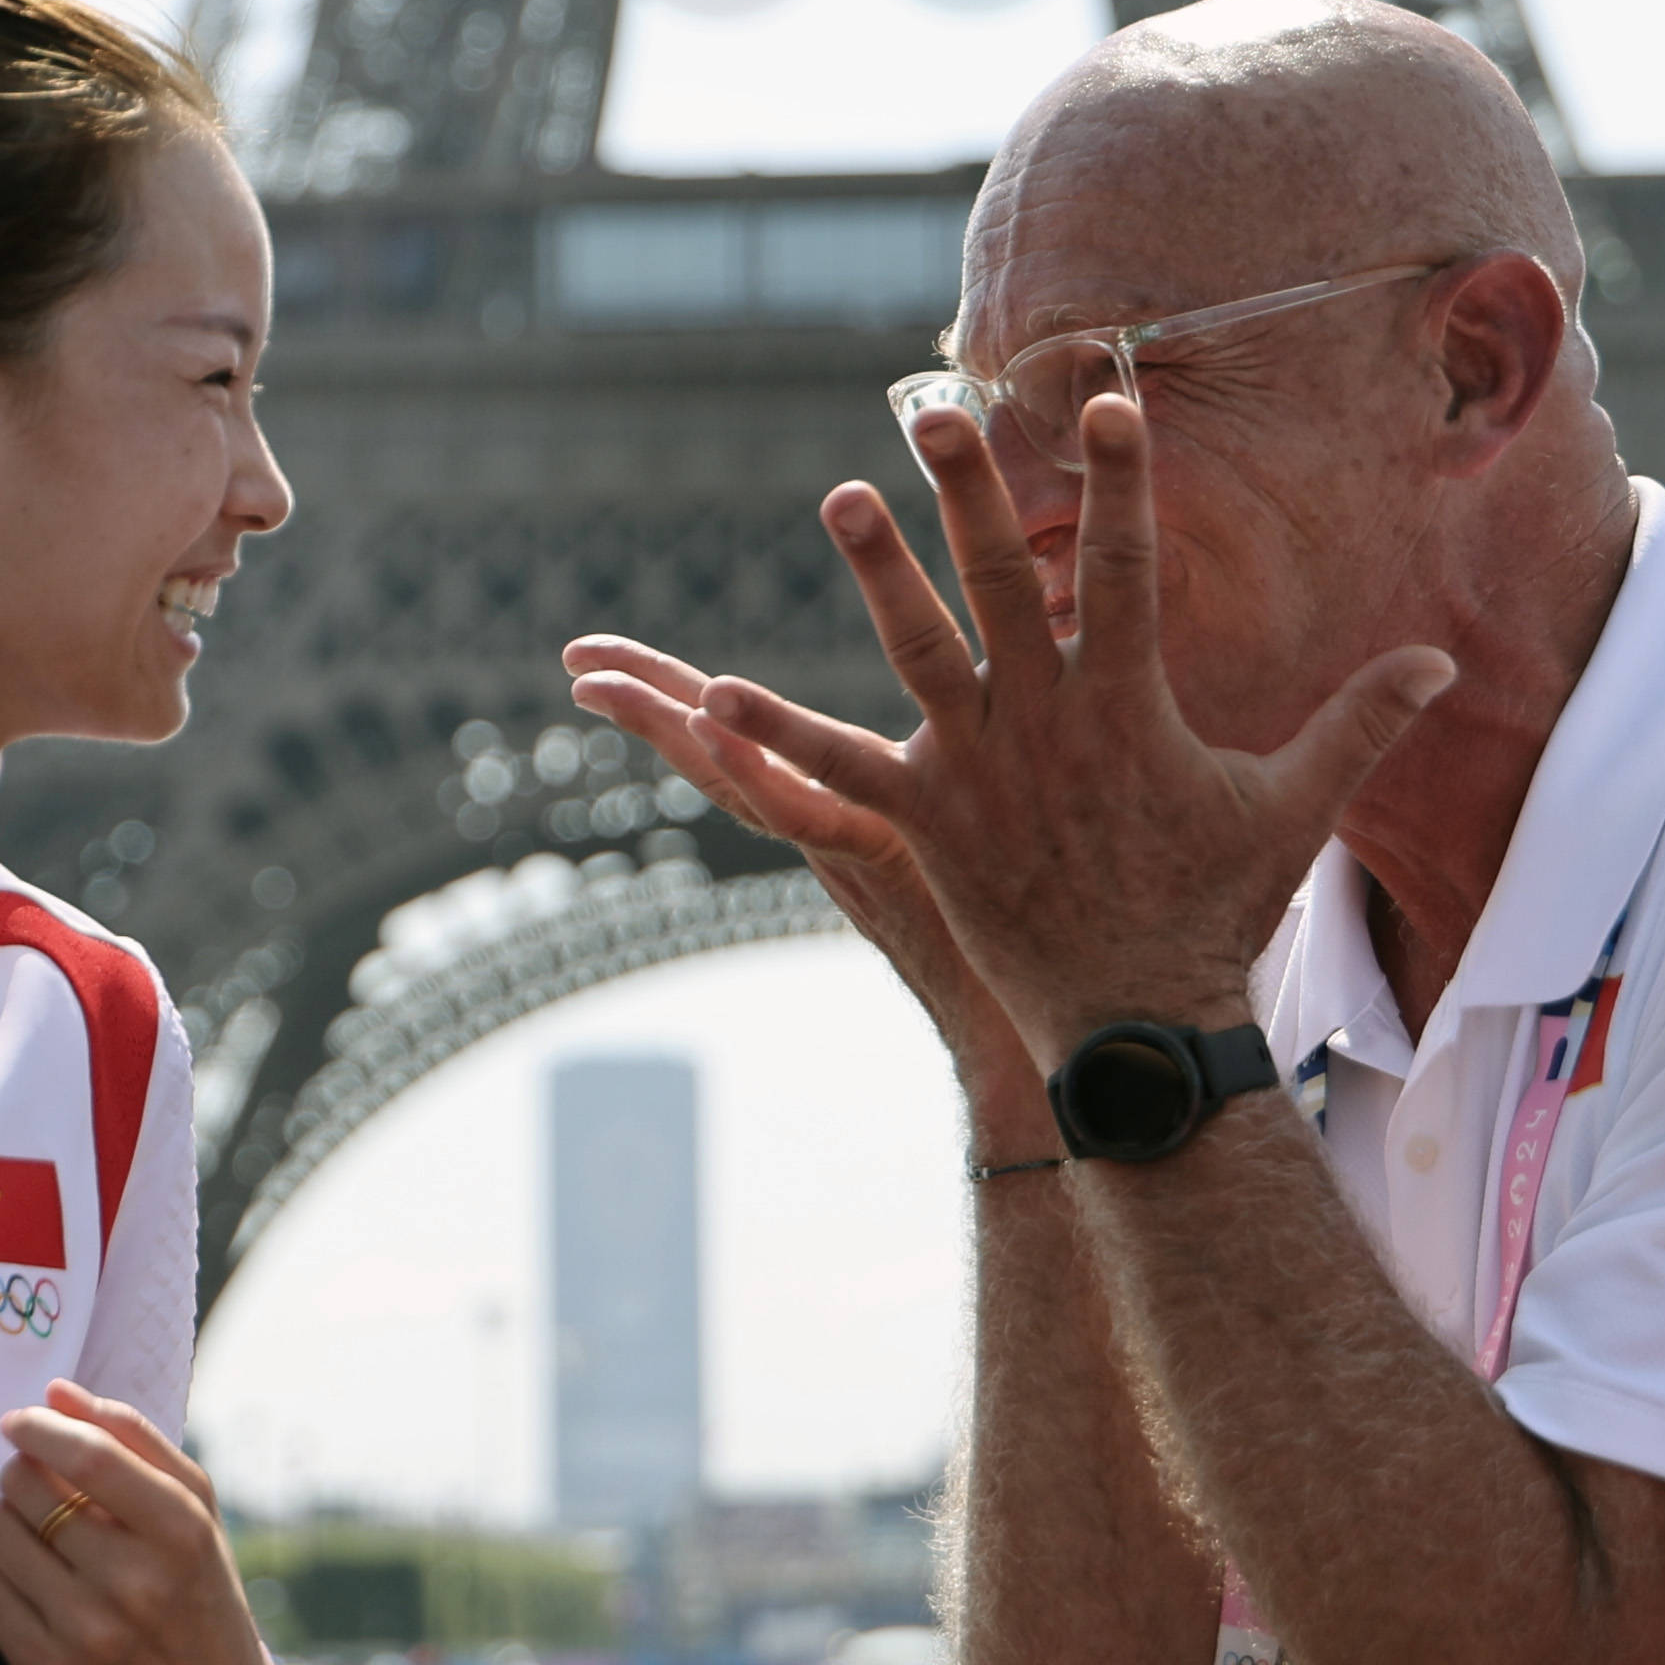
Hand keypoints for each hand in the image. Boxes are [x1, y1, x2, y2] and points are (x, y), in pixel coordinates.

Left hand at [0, 1383, 275, 1664]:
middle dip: (21, 1470)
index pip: (89, 1457)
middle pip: (29, 1488)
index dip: (40, 1427)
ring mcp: (87, 1631)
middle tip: (36, 1482)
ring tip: (33, 1530)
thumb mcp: (196, 1509)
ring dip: (2, 1515)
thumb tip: (56, 1391)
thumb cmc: (197, 1588)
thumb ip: (135, 1439)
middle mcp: (135, 1583)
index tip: (19, 1420)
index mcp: (181, 1533)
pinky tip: (27, 1573)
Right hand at [560, 629, 1033, 1102]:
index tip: (615, 659)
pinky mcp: (889, 855)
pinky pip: (807, 813)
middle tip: (574, 654)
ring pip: (739, 780)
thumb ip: (985, 748)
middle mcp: (834, 828)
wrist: (1090, 1010)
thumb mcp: (1008, 804)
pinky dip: (755, 766)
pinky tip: (711, 716)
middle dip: (644, 701)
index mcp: (848, 810)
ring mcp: (850, 847)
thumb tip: (1010, 675)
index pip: (747, 740)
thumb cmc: (1065, 907)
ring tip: (597, 681)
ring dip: (666, 724)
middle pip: (719, 751)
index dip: (683, 695)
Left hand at [687, 393, 1452, 1062]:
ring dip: (878, 571)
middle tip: (936, 411)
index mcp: (1129, 705)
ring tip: (840, 496)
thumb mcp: (1292, 810)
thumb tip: (1440, 660)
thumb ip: (1360, 723)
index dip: (1121, 481)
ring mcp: (977, 772)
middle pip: (1002, 581)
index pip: (1125, 567)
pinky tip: (712, 696)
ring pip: (917, 649)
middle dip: (972, 491)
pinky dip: (777, 735)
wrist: (1138, 1023)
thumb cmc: (1214, 911)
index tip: (1108, 400)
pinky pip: (837, 773)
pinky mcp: (925, 824)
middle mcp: (1045, 723)